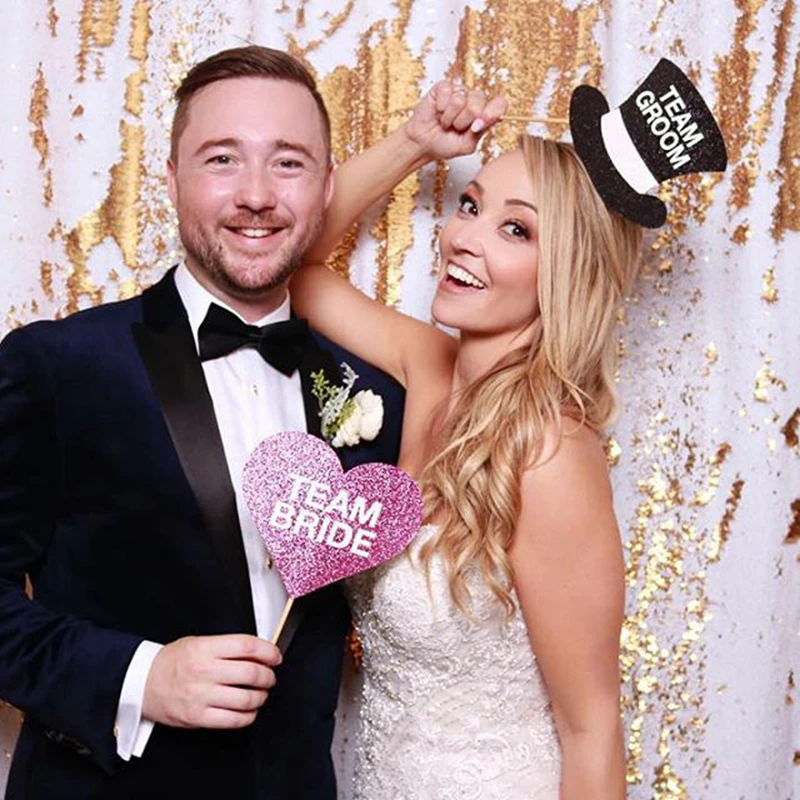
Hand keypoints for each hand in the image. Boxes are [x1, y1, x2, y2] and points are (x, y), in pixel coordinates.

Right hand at [142, 634, 281, 728]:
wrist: (141, 682)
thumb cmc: (172, 662)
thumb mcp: (198, 643)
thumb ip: (227, 647)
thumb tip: (259, 654)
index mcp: (205, 648)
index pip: (248, 646)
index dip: (269, 651)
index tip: (275, 656)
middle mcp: (204, 671)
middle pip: (252, 673)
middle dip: (268, 676)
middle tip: (269, 677)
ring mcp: (201, 696)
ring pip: (246, 699)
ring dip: (261, 697)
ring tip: (260, 694)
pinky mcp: (197, 717)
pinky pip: (233, 720)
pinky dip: (248, 716)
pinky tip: (248, 710)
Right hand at [402, 80, 507, 161]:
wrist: (423, 144)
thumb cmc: (445, 144)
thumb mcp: (466, 146)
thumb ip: (478, 133)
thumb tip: (485, 119)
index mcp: (485, 113)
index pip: (500, 104)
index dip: (491, 113)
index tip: (478, 125)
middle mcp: (474, 100)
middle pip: (478, 103)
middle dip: (463, 121)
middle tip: (455, 128)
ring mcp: (460, 91)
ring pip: (460, 99)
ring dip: (449, 117)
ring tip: (445, 122)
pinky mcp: (444, 87)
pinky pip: (446, 92)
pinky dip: (440, 107)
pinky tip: (438, 112)